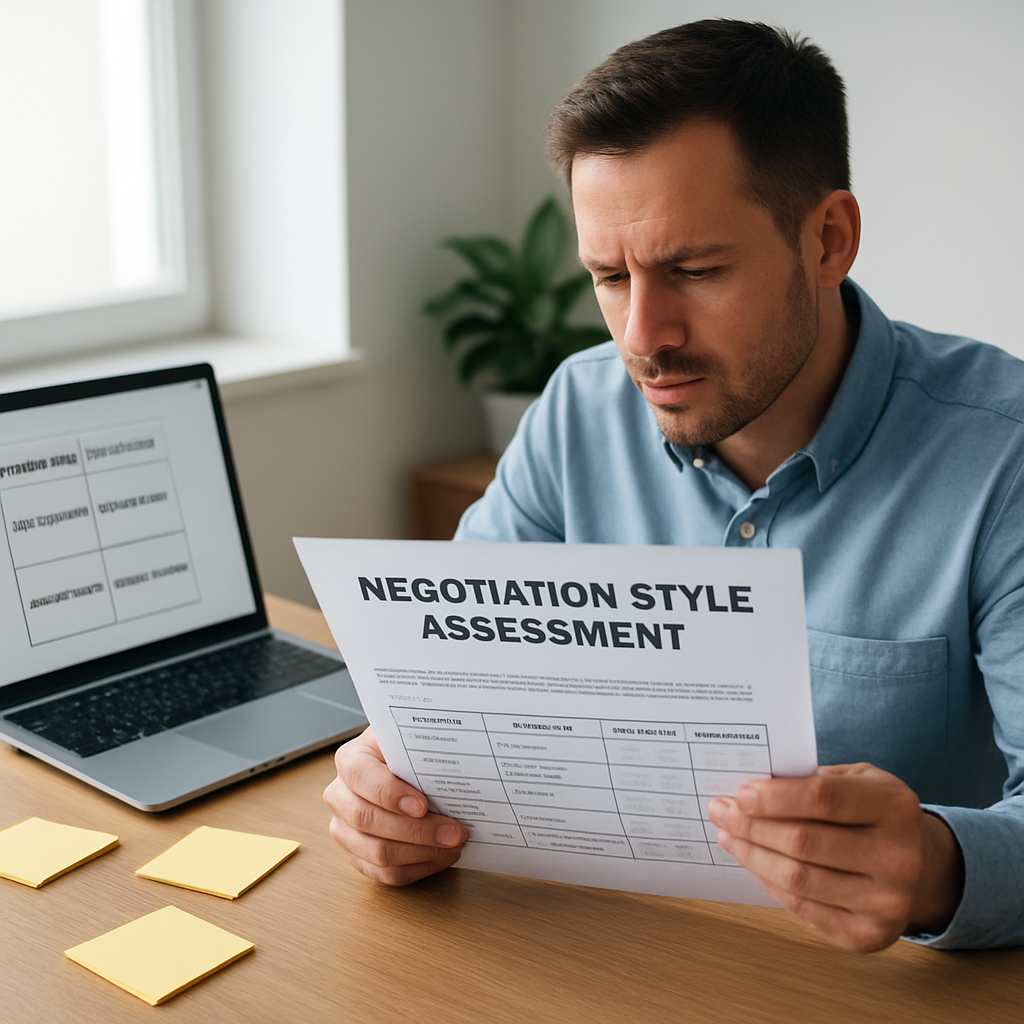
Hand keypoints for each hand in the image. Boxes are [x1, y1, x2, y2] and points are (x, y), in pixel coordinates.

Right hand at [323, 726, 468, 884]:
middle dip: (417, 830)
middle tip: (454, 832)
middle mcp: (340, 796)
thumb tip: (453, 758)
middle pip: (368, 820)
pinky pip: (384, 873)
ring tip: (453, 845)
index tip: (423, 805)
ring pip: (377, 852)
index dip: (390, 794)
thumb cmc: (406, 752)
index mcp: (350, 760)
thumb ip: (421, 745)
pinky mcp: (356, 855)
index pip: (361, 776)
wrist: (400, 766)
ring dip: (421, 853)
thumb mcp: (410, 737)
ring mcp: (344, 829)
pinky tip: (441, 856)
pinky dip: (417, 868)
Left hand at [705, 763, 964, 951]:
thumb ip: (810, 779)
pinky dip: (768, 881)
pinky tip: (753, 861)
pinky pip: (801, 907)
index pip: (823, 798)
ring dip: (752, 855)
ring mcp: (887, 901)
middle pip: (804, 841)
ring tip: (728, 836)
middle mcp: (899, 857)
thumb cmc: (872, 813)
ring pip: (797, 878)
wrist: (920, 865)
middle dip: (751, 825)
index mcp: (895, 806)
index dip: (775, 797)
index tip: (739, 794)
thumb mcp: (857, 780)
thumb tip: (749, 791)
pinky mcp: (868, 934)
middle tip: (720, 811)